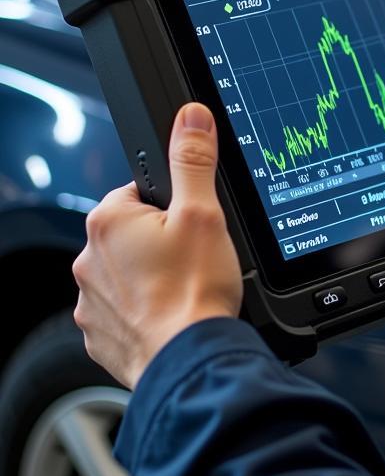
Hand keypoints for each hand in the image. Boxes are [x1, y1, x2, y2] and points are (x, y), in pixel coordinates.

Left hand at [73, 103, 242, 388]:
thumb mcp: (204, 213)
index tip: (192, 226)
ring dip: (152, 278)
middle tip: (196, 259)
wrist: (189, 358)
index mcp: (109, 221)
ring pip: (128, 274)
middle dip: (162, 242)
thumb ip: (193, 159)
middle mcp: (88, 259)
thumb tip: (190, 116)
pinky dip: (147, 311)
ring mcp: (91, 300)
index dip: (173, 206)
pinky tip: (174, 314)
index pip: (139, 192)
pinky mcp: (100, 334)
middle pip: (134, 234)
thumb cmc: (195, 290)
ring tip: (187, 289)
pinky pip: (124, 311)